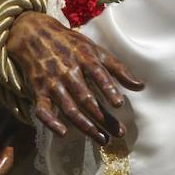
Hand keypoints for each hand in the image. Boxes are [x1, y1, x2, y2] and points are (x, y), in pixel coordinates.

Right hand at [8, 11, 143, 145]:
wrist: (34, 34)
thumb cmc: (70, 44)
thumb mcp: (94, 49)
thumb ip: (117, 68)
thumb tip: (140, 86)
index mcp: (83, 57)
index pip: (97, 73)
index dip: (108, 88)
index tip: (119, 104)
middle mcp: (68, 70)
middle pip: (87, 98)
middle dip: (103, 117)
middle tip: (119, 133)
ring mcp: (52, 82)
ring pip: (69, 108)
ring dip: (86, 126)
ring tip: (102, 139)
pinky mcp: (38, 91)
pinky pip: (43, 110)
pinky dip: (51, 123)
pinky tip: (63, 134)